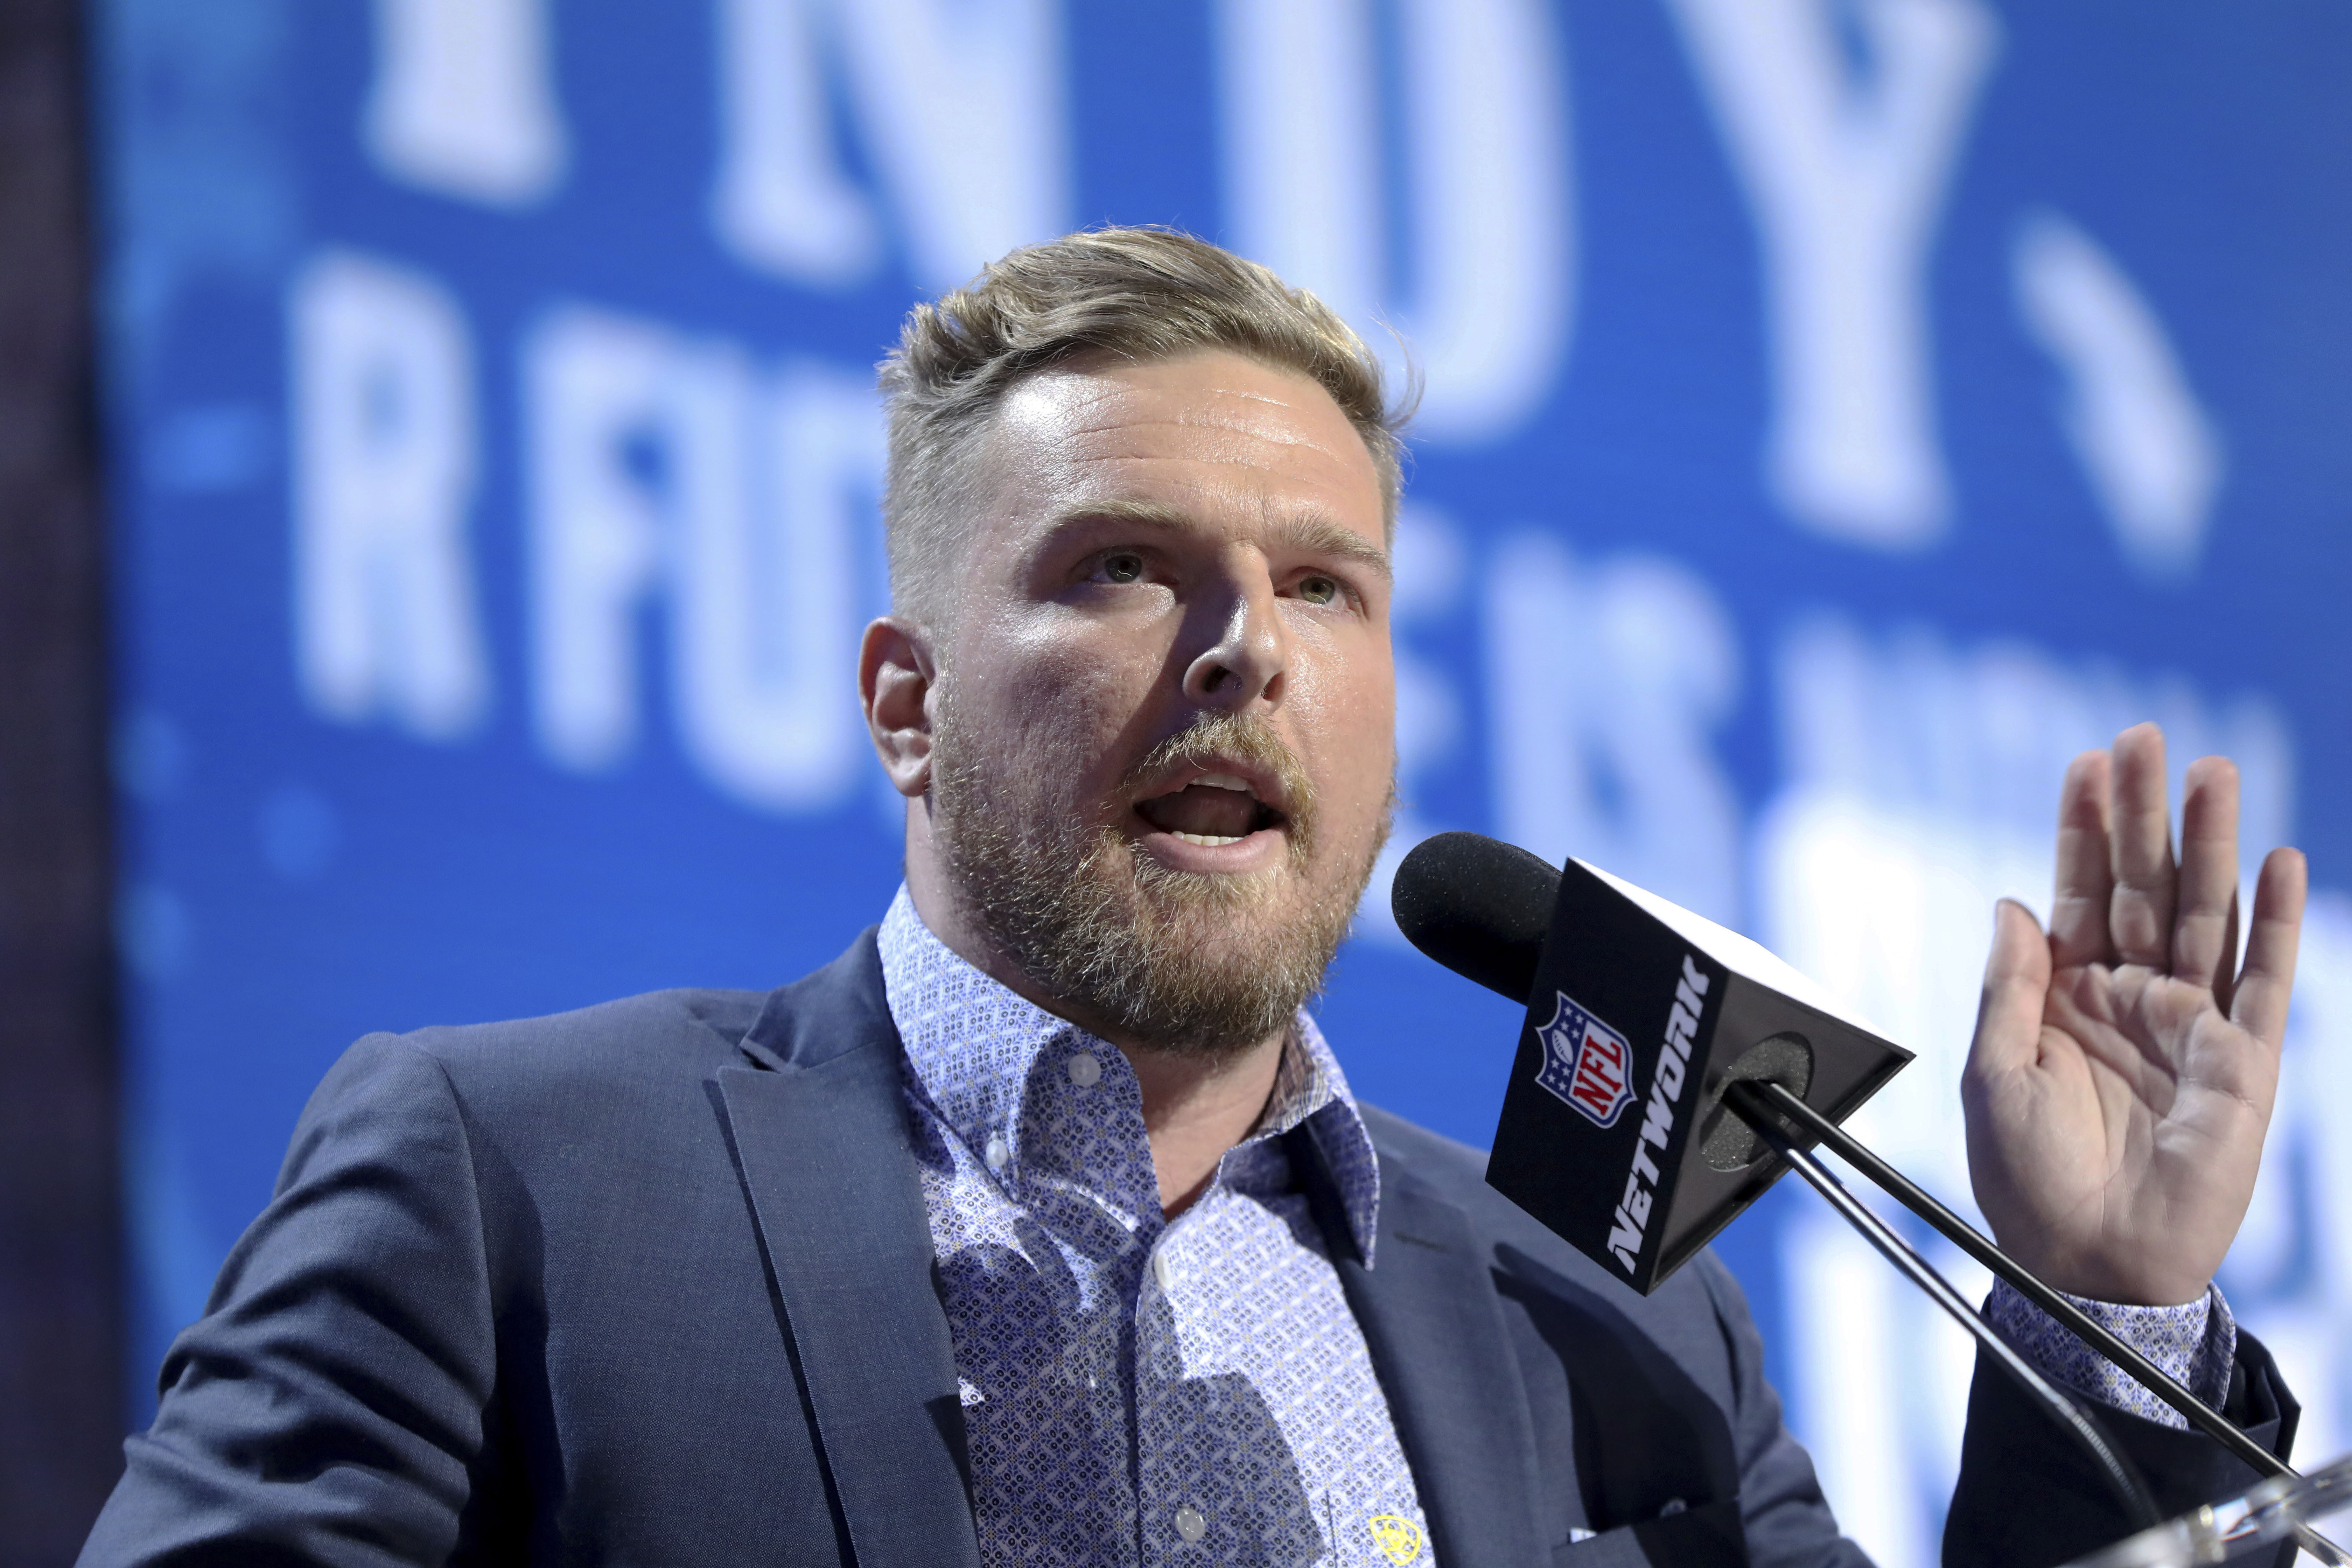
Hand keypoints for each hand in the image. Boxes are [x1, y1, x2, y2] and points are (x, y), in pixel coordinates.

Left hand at [1962, 722, 2306, 1304]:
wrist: (2085, 1260)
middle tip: (2145, 736)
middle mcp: (2128, 999)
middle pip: (2142, 883)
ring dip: (2210, 842)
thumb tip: (2011, 903)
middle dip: (2144, 811)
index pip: (2076, 890)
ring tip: (2211, 771)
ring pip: (2204, 912)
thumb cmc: (2029, 1181)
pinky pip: (2262, 981)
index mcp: (2065, 998)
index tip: (2086, 762)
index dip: (2082, 827)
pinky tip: (2280, 864)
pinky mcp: (2239, 1062)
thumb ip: (2008, 986)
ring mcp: (2187, 1025)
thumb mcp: (1993, 1071)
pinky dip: (2275, 922)